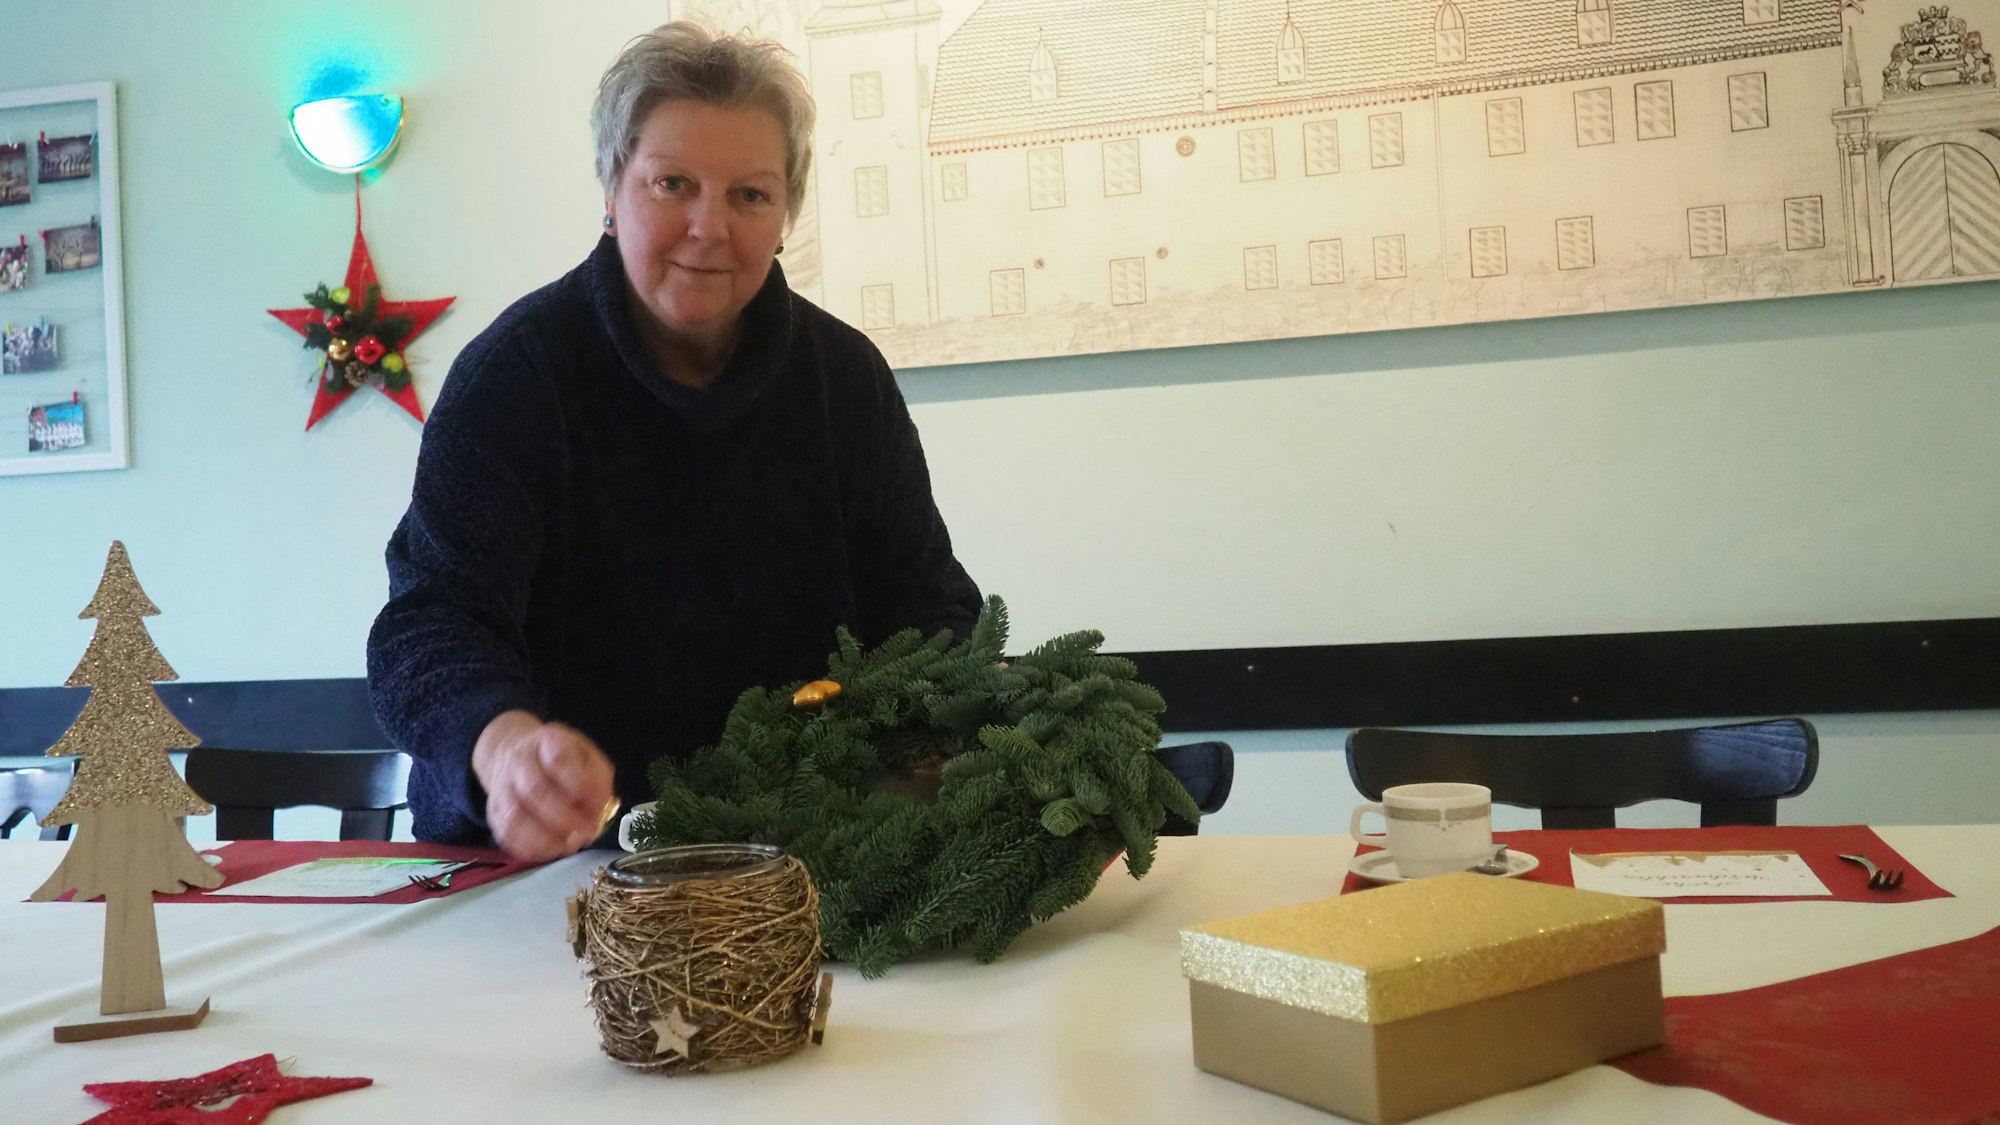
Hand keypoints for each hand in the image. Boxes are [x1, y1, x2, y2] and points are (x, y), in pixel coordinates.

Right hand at [471, 710, 615, 861]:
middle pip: (534, 790)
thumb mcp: (587, 756)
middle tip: (586, 831)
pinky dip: (531, 848)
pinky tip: (552, 849)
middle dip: (564, 817)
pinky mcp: (494, 812)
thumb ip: (597, 780)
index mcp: (547, 741)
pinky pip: (506, 835)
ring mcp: (502, 787)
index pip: (558, 758)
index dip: (579, 784)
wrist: (515, 754)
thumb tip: (597, 811)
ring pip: (515, 817)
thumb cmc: (560, 759)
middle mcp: (518, 761)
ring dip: (545, 838)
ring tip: (569, 844)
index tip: (596, 802)